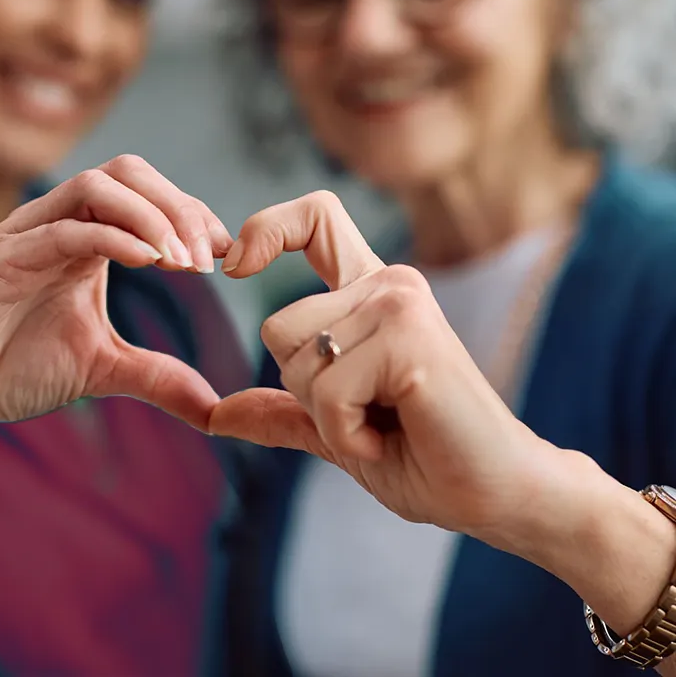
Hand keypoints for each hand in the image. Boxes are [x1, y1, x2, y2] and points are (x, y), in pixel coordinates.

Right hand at [0, 155, 232, 433]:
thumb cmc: (14, 368)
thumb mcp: (103, 369)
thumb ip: (157, 376)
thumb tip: (214, 407)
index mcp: (85, 238)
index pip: (149, 197)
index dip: (193, 215)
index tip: (227, 255)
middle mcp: (58, 223)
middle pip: (128, 172)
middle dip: (178, 207)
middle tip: (208, 257)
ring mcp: (27, 234)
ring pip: (98, 186)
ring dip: (152, 217)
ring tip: (183, 262)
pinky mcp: (0, 258)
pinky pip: (64, 229)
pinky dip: (113, 236)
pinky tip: (148, 262)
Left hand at [210, 191, 675, 668]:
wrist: (498, 493)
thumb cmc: (424, 456)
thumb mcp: (335, 429)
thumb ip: (280, 411)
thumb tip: (213, 414)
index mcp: (371, 293)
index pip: (314, 218)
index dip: (266, 228)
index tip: (234, 263)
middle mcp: (388, 284)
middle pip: (277, 325)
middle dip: (304, 390)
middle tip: (368, 413)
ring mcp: (400, 304)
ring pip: (297, 361)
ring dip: (329, 418)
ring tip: (385, 425)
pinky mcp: (410, 340)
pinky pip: (327, 395)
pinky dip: (347, 437)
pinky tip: (394, 438)